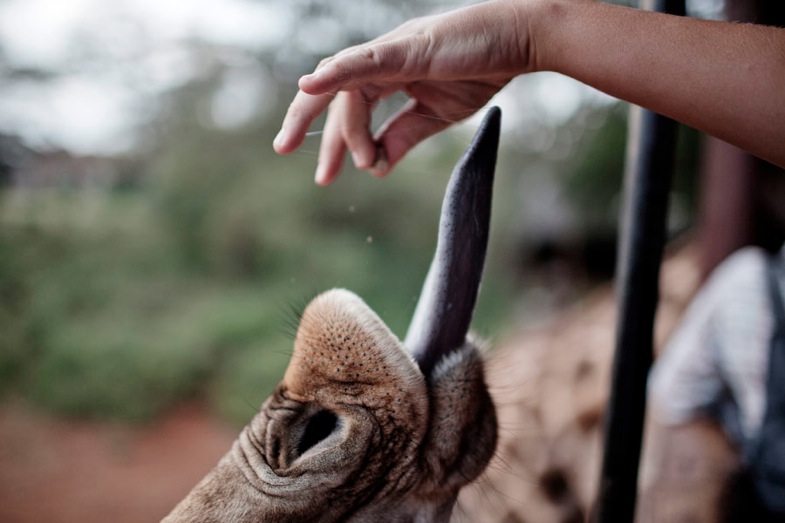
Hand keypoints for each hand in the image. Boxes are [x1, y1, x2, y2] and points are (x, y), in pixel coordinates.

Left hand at [273, 0, 534, 184]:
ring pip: (347, 88)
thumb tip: (377, 168)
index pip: (349, 111)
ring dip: (347, 129)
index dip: (336, 144)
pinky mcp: (405, 49)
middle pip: (334, 97)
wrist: (518, 41)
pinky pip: (363, 61)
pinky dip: (335, 73)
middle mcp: (380, 62)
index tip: (328, 177)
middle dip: (314, 130)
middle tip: (296, 160)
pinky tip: (309, 87)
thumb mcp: (436, 116)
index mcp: (387, 76)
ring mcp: (390, 52)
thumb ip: (405, 137)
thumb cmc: (481, 70)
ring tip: (355, 161)